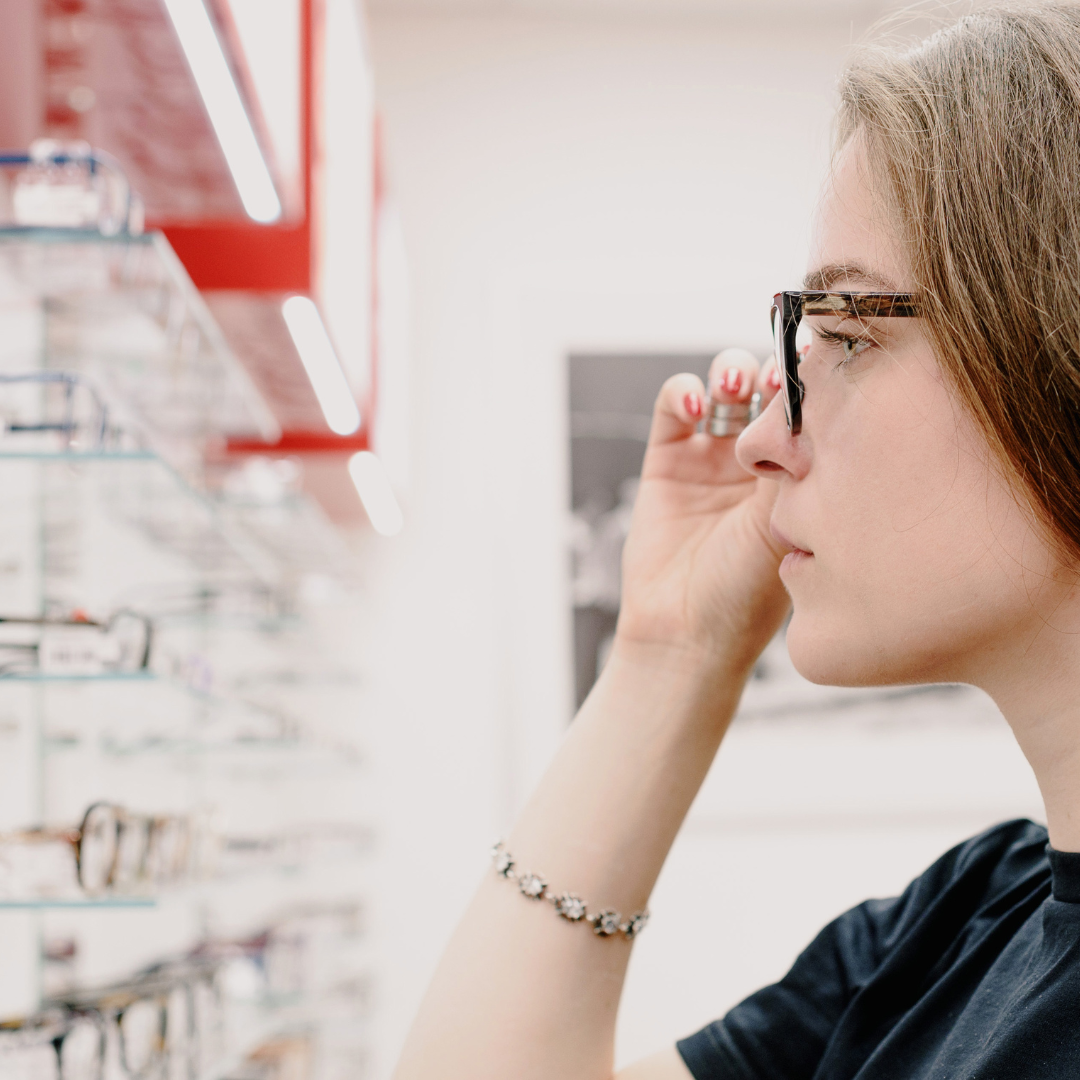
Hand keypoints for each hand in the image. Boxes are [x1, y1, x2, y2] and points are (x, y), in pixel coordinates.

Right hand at [615, 349, 791, 674]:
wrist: (687, 632)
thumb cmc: (748, 593)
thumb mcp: (787, 523)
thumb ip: (796, 462)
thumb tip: (815, 401)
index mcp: (800, 473)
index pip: (812, 407)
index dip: (814, 381)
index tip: (821, 366)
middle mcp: (758, 459)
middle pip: (770, 387)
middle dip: (774, 369)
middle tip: (779, 378)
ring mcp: (712, 456)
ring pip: (724, 386)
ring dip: (731, 372)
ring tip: (735, 387)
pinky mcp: (667, 459)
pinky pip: (674, 406)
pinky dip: (682, 391)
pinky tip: (694, 405)